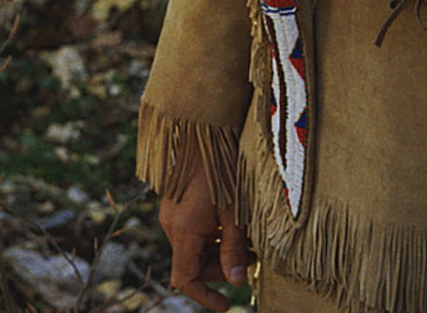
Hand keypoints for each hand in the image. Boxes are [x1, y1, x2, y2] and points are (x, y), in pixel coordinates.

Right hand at [159, 147, 250, 310]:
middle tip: (253, 258)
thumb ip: (235, 249)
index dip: (205, 296)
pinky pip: (193, 231)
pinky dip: (213, 236)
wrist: (203, 130)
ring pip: (194, 248)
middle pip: (193, 265)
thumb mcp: (235, 212)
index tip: (226, 306)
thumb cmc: (223, 168)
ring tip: (249, 241)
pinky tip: (235, 225)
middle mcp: (173, 225)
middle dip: (222, 269)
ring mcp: (174, 214)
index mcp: (184, 231)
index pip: (185, 279)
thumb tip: (239, 283)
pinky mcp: (178, 204)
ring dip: (219, 251)